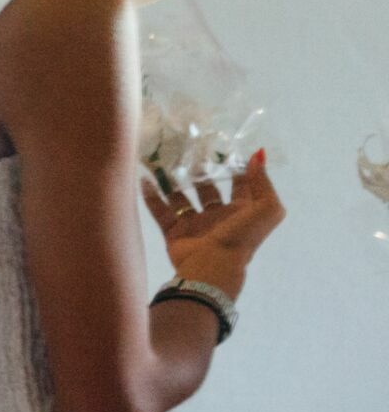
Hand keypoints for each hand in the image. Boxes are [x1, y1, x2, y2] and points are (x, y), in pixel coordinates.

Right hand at [142, 149, 284, 299]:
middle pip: (207, 189)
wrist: (212, 266)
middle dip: (199, 171)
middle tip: (187, 150)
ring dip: (173, 181)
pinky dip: (152, 196)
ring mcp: (195, 225)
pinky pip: (161, 211)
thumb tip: (257, 155)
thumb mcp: (266, 208)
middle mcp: (218, 217)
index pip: (239, 184)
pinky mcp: (174, 233)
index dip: (233, 166)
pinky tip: (145, 180)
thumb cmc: (242, 236)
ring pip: (181, 198)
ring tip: (162, 162)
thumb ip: (263, 181)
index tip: (220, 146)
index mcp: (241, 211)